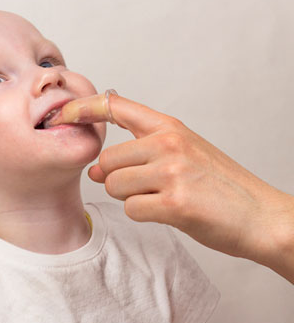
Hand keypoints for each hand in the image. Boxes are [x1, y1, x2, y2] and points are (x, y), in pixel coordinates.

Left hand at [88, 94, 293, 282]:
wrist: (260, 216)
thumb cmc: (220, 186)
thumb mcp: (185, 151)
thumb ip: (140, 152)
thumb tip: (96, 169)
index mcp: (170, 127)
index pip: (116, 106)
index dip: (82, 108)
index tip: (61, 115)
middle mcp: (169, 143)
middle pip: (106, 160)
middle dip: (116, 179)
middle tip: (148, 187)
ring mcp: (172, 172)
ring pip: (114, 185)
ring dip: (130, 198)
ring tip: (162, 198)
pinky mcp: (174, 203)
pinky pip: (131, 209)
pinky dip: (144, 215)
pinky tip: (169, 212)